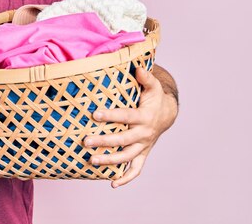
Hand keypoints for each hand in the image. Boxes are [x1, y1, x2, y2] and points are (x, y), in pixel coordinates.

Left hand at [83, 67, 177, 187]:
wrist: (166, 113)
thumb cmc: (154, 97)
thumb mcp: (153, 86)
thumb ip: (146, 77)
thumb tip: (137, 68)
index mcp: (145, 116)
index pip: (126, 116)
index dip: (111, 116)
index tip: (95, 114)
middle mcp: (144, 133)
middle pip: (123, 140)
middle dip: (104, 141)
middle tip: (86, 141)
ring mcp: (143, 145)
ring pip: (127, 157)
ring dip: (110, 160)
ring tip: (92, 160)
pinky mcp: (143, 154)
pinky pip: (136, 169)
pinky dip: (126, 177)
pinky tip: (112, 183)